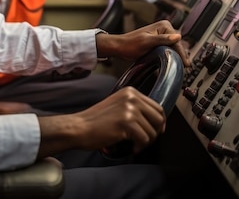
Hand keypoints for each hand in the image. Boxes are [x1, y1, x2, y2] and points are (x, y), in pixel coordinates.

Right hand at [37, 86, 165, 156]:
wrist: (79, 127)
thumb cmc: (96, 121)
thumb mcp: (118, 106)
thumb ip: (135, 108)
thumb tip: (157, 121)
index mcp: (130, 91)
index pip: (157, 107)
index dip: (159, 122)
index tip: (154, 131)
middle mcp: (132, 97)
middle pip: (159, 118)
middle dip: (155, 132)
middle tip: (144, 140)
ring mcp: (129, 109)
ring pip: (152, 131)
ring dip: (146, 142)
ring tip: (134, 144)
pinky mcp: (127, 122)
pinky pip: (144, 139)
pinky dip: (139, 147)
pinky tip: (132, 148)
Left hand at [96, 20, 188, 65]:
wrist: (120, 47)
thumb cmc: (130, 44)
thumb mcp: (147, 42)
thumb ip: (162, 39)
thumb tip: (178, 37)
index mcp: (164, 25)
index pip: (177, 41)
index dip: (182, 53)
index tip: (186, 64)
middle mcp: (165, 29)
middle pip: (177, 44)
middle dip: (181, 55)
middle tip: (185, 68)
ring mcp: (162, 35)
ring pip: (174, 48)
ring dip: (177, 57)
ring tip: (181, 67)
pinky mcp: (159, 42)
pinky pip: (168, 49)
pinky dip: (171, 56)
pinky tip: (173, 64)